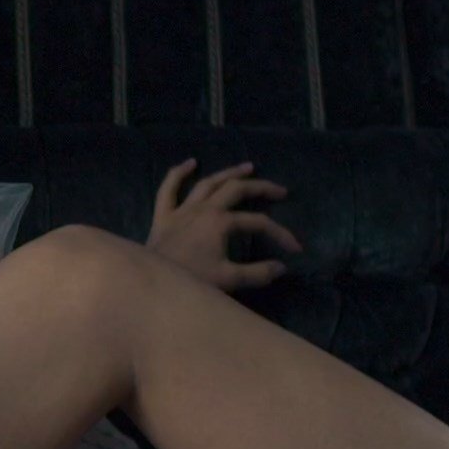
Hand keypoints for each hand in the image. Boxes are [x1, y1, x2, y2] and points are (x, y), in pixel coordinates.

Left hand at [146, 159, 303, 291]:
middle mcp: (203, 208)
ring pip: (208, 183)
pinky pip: (168, 188)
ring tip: (247, 167)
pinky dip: (178, 173)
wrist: (153, 285)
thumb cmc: (192, 281)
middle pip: (236, 189)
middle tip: (279, 190)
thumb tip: (282, 267)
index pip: (258, 222)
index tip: (295, 249)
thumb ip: (258, 273)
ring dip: (228, 173)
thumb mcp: (229, 280)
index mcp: (221, 222)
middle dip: (261, 187)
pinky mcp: (163, 216)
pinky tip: (190, 163)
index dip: (280, 233)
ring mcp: (182, 209)